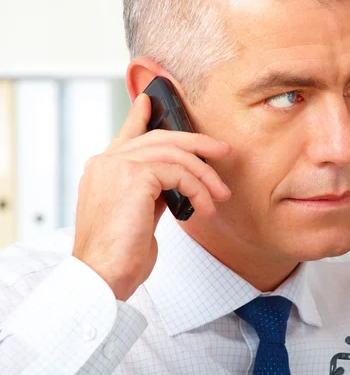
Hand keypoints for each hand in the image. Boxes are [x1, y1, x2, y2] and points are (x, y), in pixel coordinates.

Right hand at [72, 93, 231, 300]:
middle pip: (160, 138)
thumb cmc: (120, 254)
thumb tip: (177, 181)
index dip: (140, 115)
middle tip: (222, 150)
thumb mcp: (137, 216)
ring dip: (204, 175)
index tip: (151, 99)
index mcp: (103, 170)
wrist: (103, 275)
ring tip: (221, 194)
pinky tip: (205, 208)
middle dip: (196, 143)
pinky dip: (198, 189)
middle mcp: (106, 162)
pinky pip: (178, 172)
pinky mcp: (133, 176)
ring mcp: (117, 166)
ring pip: (174, 153)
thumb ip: (151, 191)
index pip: (127, 134)